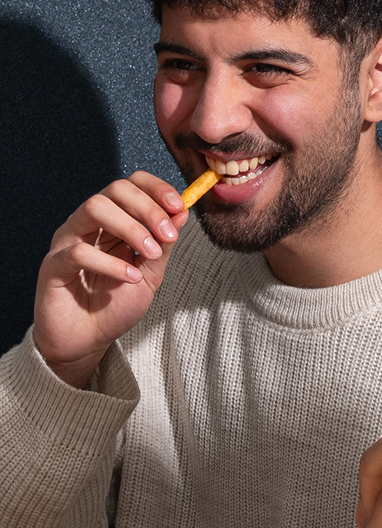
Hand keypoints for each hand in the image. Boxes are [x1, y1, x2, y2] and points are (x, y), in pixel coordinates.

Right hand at [33, 171, 187, 388]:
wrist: (88, 342)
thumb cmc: (115, 306)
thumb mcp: (150, 275)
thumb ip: (163, 244)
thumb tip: (182, 212)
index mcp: (112, 221)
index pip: (130, 185)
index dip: (156, 189)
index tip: (178, 206)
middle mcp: (88, 224)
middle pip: (114, 189)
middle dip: (147, 208)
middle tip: (167, 235)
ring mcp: (67, 241)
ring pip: (94, 208)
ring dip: (130, 228)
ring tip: (150, 255)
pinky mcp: (53, 265)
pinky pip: (79, 251)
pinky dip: (111, 263)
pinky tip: (130, 278)